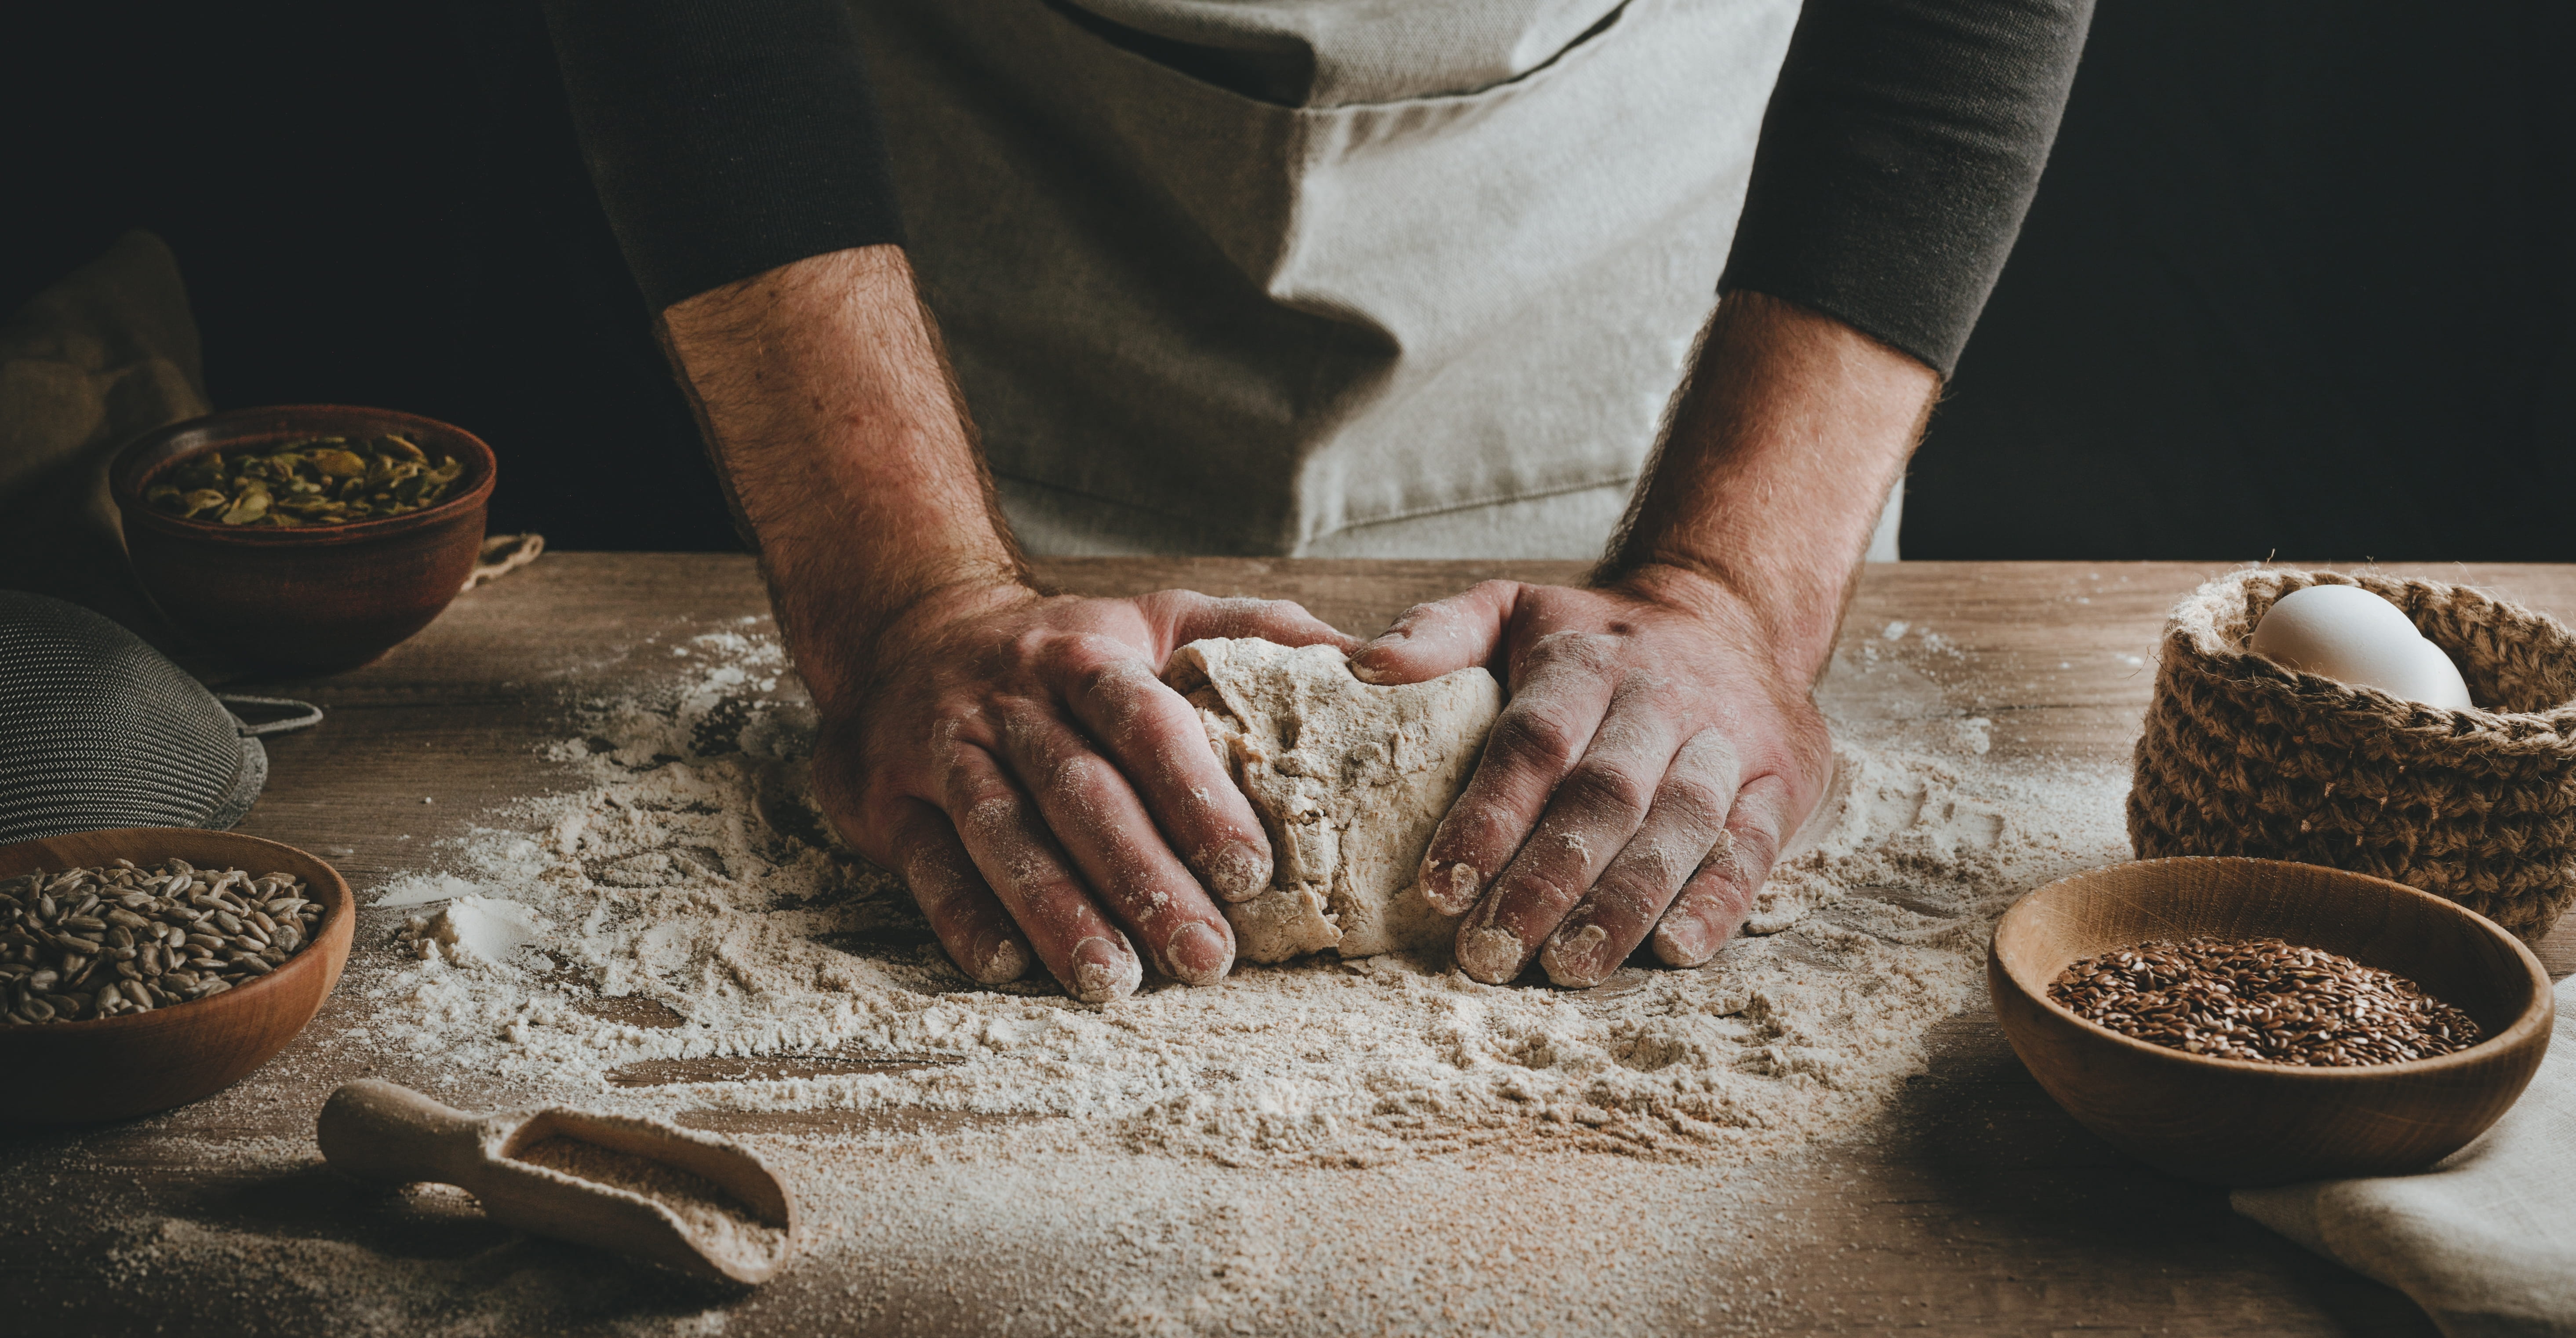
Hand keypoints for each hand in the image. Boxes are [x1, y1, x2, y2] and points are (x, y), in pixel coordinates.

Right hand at [804, 581, 1355, 1002]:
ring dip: (1057, 912)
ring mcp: (942, 750)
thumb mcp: (1159, 616)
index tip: (1253, 872)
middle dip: (1143, 877)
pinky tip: (1009, 969)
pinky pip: (929, 867)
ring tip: (1114, 982)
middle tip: (1206, 957)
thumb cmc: (1065, 646)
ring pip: (1002, 834)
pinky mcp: (889, 802)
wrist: (905, 626)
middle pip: (1079, 791)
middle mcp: (1010, 701)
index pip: (1146, 722)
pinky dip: (965, 919)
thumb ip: (1260, 636)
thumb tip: (1378, 662)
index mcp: (1087, 657)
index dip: (1197, 795)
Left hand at [1348, 566, 1833, 985]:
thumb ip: (1436, 635)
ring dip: (1625, 903)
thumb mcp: (1510, 608)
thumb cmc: (1590, 637)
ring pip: (1680, 826)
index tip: (1442, 888)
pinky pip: (1754, 846)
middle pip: (1605, 794)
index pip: (1535, 742)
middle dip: (1546, 879)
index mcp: (1586, 663)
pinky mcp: (1782, 780)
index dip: (1489, 817)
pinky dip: (1719, 901)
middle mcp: (1662, 699)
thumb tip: (1361, 667)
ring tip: (1568, 968)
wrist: (1726, 610)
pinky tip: (1675, 950)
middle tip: (1491, 954)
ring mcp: (1729, 741)